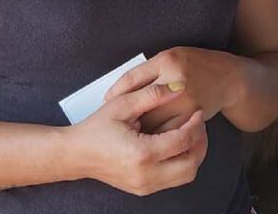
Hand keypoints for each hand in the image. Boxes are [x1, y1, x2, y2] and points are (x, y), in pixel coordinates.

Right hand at [71, 83, 207, 195]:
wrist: (76, 154)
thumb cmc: (96, 128)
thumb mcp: (122, 104)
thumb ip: (152, 94)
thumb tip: (178, 87)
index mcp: (142, 153)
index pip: (183, 141)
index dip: (195, 125)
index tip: (197, 112)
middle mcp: (146, 174)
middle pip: (191, 164)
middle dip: (201, 143)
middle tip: (199, 125)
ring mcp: (145, 185)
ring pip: (186, 175)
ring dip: (194, 155)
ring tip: (190, 135)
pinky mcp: (144, 189)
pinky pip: (174, 180)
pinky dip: (182, 163)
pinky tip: (177, 146)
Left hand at [105, 48, 240, 133]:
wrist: (228, 78)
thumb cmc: (194, 66)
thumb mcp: (168, 59)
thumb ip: (145, 74)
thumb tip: (115, 94)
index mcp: (167, 61)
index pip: (132, 79)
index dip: (116, 93)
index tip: (106, 102)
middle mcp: (177, 80)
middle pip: (141, 103)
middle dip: (127, 115)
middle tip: (115, 122)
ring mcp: (186, 100)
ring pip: (154, 121)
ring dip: (140, 129)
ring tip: (129, 133)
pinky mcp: (193, 116)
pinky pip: (168, 131)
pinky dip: (156, 136)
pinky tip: (149, 138)